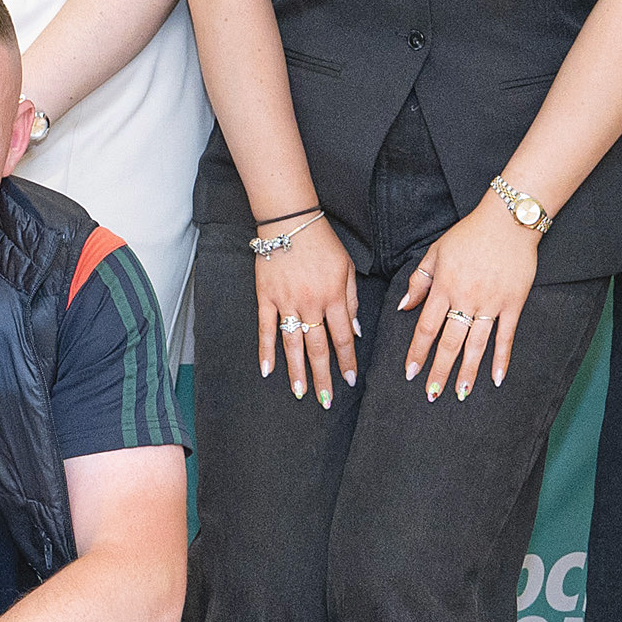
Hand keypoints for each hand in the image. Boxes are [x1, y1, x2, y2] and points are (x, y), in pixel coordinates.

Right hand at [254, 215, 358, 403]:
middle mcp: (312, 304)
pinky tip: (267, 371)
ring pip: (293, 344)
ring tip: (300, 393)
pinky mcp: (266, 298)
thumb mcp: (347, 268)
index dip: (348, 361)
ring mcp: (287, 302)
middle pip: (319, 348)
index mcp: (334, 297)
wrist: (290, 222)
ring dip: (297, 371)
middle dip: (324, 376)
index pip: (343, 338)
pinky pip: (266, 329)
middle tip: (326, 399)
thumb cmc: (322, 243)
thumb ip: (351, 299)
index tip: (350, 380)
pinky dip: (266, 351)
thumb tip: (354, 330)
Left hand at [400, 197, 540, 400]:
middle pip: (449, 342)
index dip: (417, 352)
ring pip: (476, 345)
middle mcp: (465, 299)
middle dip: (439, 370)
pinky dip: (502, 359)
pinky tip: (497, 378)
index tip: (409, 372)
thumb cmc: (468, 235)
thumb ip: (419, 281)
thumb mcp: (435, 252)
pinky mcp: (513, 303)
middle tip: (432, 393)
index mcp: (443, 287)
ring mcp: (491, 303)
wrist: (507, 221)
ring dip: (467, 371)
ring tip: (460, 393)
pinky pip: (506, 336)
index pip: (426, 327)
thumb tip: (403, 307)